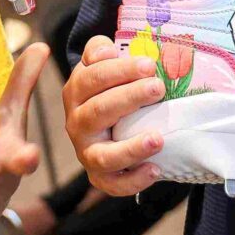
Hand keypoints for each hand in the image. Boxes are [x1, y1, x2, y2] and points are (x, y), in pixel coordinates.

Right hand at [64, 34, 167, 195]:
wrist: (104, 125)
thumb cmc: (108, 89)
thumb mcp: (100, 65)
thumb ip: (98, 50)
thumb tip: (106, 51)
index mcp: (76, 92)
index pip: (92, 78)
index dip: (120, 71)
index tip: (149, 65)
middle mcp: (77, 123)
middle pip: (98, 111)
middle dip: (130, 98)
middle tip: (158, 88)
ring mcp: (86, 152)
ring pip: (104, 155)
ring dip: (131, 148)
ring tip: (158, 139)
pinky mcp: (99, 176)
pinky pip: (112, 184)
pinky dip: (133, 181)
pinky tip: (155, 169)